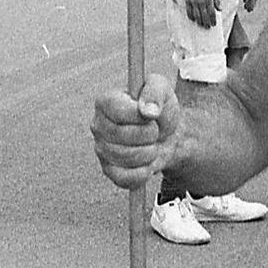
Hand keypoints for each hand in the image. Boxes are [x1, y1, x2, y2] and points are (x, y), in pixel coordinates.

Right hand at [91, 73, 180, 188]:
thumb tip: (147, 111)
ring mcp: (101, 149)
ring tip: (151, 144)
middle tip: (154, 130)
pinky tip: (147, 163)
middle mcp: (98, 125)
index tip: (152, 115)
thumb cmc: (160, 109)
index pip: (117, 111)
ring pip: (125, 157)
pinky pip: (124, 178)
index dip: (139, 116)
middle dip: (148, 135)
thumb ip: (155, 92)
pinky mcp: (109, 170)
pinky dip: (143, 173)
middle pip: (122, 136)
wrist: (168, 134)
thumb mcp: (162, 89)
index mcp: (105, 102)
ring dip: (149, 153)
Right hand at [184, 0, 219, 29]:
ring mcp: (194, 2)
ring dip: (199, 22)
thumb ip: (216, 1)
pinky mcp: (188, 2)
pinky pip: (189, 12)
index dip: (213, 20)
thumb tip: (220, 9)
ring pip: (197, 16)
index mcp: (209, 0)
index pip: (212, 13)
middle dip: (206, 23)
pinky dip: (192, 17)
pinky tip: (194, 19)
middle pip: (204, 16)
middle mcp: (201, 2)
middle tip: (208, 27)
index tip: (214, 24)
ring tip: (201, 24)